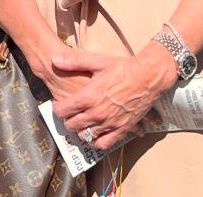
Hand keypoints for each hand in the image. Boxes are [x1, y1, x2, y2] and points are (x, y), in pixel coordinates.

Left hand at [50, 47, 177, 150]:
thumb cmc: (123, 68)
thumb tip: (54, 60)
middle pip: (72, 125)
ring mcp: (110, 123)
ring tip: (81, 123)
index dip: (57, 108)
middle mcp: (98, 112)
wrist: (148, 76)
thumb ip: (75, 61)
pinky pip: (104, 143)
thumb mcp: (98, 61)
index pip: (62, 110)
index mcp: (89, 96)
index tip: (59, 104)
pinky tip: (95, 134)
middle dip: (67, 120)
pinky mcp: (123, 129)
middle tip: (69, 114)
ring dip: (80, 131)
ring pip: (85, 136)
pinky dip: (96, 141)